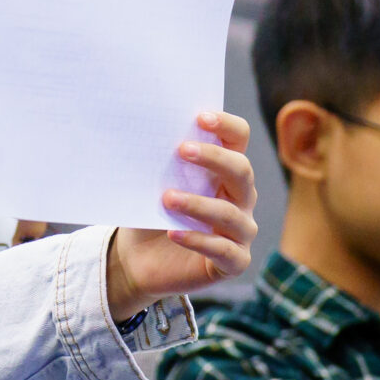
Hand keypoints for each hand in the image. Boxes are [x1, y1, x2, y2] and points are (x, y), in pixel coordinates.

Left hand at [106, 112, 259, 317]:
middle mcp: (240, 198)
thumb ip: (158, 163)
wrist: (137, 259)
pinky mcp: (233, 262)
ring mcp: (240, 231)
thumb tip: (141, 133)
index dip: (225, 126)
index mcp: (225, 170)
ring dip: (198, 204)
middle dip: (214, 158)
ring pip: (230, 214)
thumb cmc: (150, 213)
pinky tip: (173, 233)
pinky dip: (198, 240)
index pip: (238, 139)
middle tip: (181, 150)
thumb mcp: (152, 185)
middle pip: (241, 171)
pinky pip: (224, 250)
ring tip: (167, 199)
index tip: (200, 117)